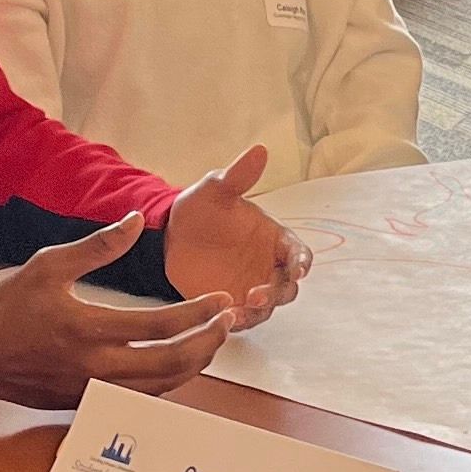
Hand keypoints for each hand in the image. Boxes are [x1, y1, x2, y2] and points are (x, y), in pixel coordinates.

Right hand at [0, 216, 243, 406]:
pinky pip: (141, 399)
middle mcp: (94, 366)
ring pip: (161, 388)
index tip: (221, 300)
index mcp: (86, 328)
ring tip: (212, 342)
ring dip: (194, 366)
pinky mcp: (88, 404)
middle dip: (207, 344)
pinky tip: (179, 363)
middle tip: (227, 324)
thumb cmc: (8, 308)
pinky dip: (167, 382)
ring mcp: (92, 391)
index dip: (198, 314)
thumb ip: (97, 246)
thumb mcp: (47, 265)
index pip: (159, 326)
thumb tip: (136, 220)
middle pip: (170, 364)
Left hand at [163, 147, 308, 326]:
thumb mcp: (215, 190)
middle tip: (256, 295)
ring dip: (258, 311)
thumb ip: (237, 176)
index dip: (302, 263)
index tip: (297, 270)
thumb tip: (260, 149)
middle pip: (288, 287)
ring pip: (268, 308)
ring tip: (237, 311)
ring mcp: (252, 287)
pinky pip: (243, 319)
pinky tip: (224, 318)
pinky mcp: (232, 305)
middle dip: (278, 293)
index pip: (300, 254)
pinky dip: (239, 321)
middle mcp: (269, 266)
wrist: (169, 236)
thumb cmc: (199, 209)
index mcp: (274, 238)